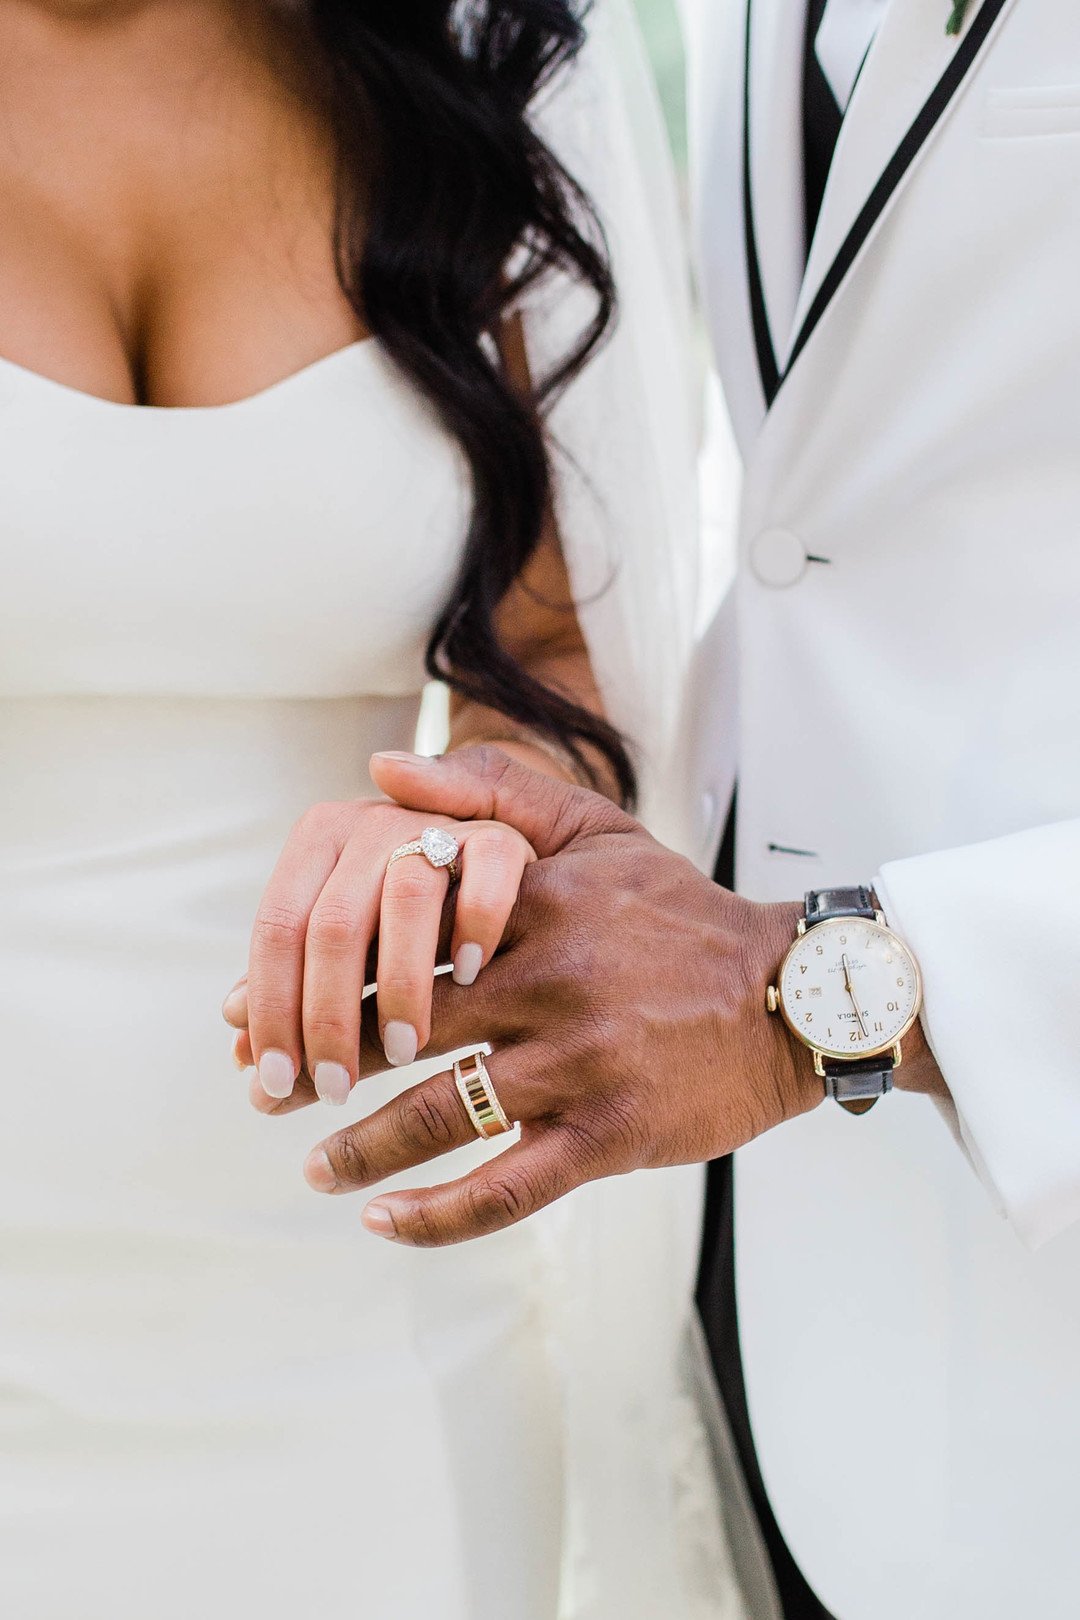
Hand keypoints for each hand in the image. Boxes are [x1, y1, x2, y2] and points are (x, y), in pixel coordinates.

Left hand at [225, 796, 534, 1106]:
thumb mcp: (359, 925)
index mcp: (325, 834)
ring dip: (398, 988)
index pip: (278, 927)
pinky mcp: (508, 838)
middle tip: (333, 1088)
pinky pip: (487, 874)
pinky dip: (473, 924)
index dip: (270, 1008)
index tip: (271, 1083)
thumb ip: (303, 964)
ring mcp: (442, 825)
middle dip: (327, 1017)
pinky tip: (467, 980)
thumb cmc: (420, 906)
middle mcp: (375, 820)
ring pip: (407, 902)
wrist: (527, 845)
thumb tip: (234, 1034)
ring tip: (401, 1054)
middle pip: (334, 923)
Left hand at [256, 746, 824, 1244]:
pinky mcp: (612, 1133)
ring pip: (443, 1113)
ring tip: (311, 1167)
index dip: (315, 972)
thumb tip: (379, 770)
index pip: (397, 932)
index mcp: (534, 903)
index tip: (255, 1006)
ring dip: (360, 1149)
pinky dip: (438, 1212)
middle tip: (262, 1089)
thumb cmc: (679, 914)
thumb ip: (492, 790)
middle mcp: (550, 980)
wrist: (789, 997)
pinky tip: (386, 1221)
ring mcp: (581, 1062)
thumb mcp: (597, 831)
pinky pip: (508, 1187)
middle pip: (400, 1025)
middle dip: (317, 1062)